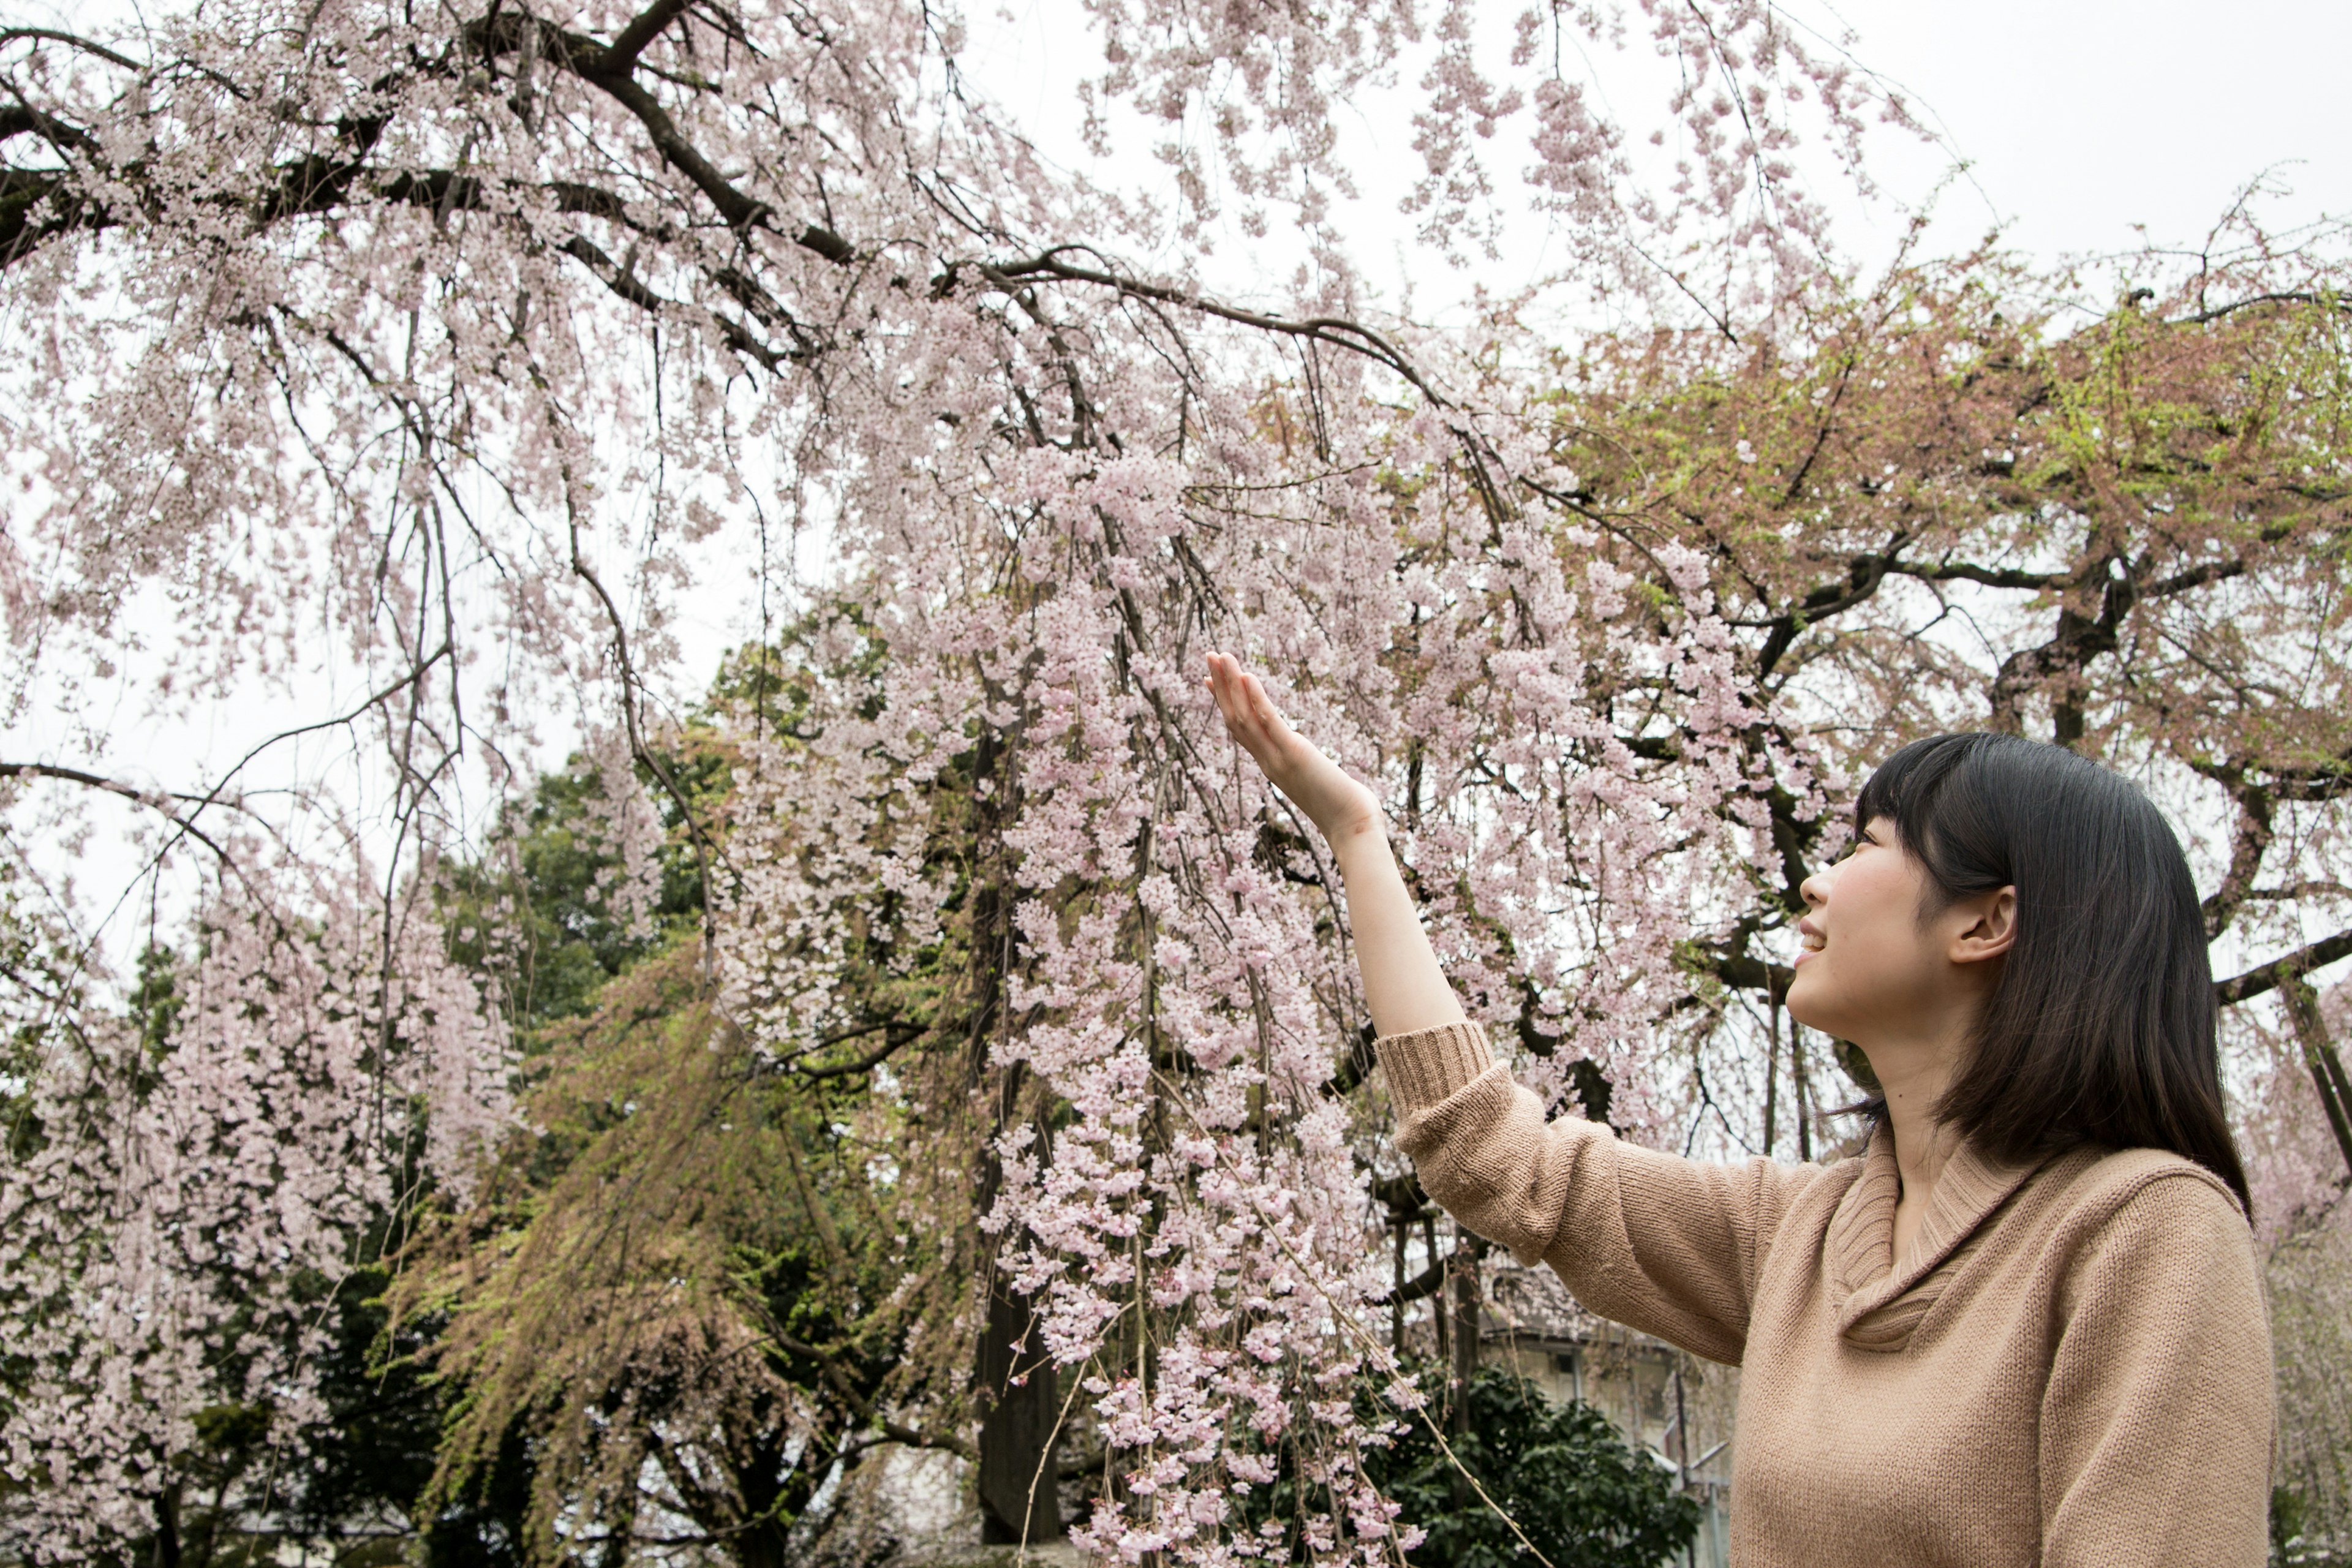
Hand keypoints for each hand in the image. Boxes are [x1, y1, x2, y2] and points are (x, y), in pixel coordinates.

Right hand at [1204, 653, 1383, 843]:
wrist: (1354, 827)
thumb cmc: (1346, 809)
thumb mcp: (1318, 779)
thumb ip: (1309, 765)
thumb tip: (1313, 760)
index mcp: (1272, 765)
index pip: (1240, 730)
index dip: (1224, 702)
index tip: (1209, 680)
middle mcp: (1268, 761)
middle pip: (1235, 718)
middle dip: (1221, 685)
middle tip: (1209, 654)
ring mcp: (1278, 758)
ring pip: (1245, 717)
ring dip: (1232, 684)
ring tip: (1222, 655)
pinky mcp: (1295, 754)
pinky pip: (1270, 723)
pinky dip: (1257, 699)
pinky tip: (1248, 676)